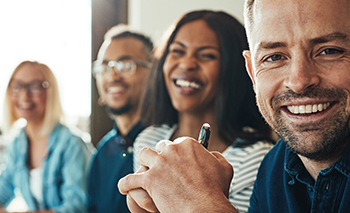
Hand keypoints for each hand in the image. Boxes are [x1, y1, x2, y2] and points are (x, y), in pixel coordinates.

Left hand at [118, 137, 235, 211]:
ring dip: (143, 164)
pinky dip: (126, 183)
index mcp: (188, 145)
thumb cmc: (216, 192)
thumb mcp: (224, 168)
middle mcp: (172, 150)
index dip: (174, 152)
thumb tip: (212, 154)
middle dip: (159, 157)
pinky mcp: (149, 180)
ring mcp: (159, 164)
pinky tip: (125, 187)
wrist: (204, 209)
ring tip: (142, 173)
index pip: (176, 143)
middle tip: (160, 168)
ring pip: (144, 156)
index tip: (174, 160)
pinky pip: (130, 179)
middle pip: (159, 148)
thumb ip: (216, 157)